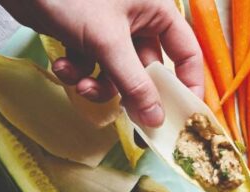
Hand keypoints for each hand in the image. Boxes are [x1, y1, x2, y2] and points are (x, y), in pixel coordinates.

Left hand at [0, 0, 203, 126]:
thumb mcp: (107, 41)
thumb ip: (134, 83)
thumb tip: (156, 119)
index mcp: (157, 11)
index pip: (187, 53)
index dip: (188, 84)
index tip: (183, 115)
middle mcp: (138, 20)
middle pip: (149, 70)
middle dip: (133, 92)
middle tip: (131, 121)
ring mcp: (111, 28)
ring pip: (118, 73)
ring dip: (100, 86)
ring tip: (82, 86)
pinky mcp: (85, 35)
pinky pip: (93, 65)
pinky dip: (78, 72)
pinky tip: (61, 67)